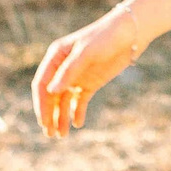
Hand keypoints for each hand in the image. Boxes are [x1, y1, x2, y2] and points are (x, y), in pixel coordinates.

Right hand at [30, 5, 146, 138]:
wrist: (129, 35)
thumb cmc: (105, 37)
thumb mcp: (86, 53)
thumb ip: (69, 71)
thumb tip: (51, 92)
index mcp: (55, 57)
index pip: (41, 84)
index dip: (41, 104)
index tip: (43, 121)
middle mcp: (63, 69)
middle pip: (51, 96)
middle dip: (49, 115)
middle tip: (50, 134)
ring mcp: (76, 77)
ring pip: (64, 101)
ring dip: (61, 117)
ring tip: (61, 135)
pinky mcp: (90, 83)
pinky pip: (80, 101)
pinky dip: (77, 112)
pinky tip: (77, 123)